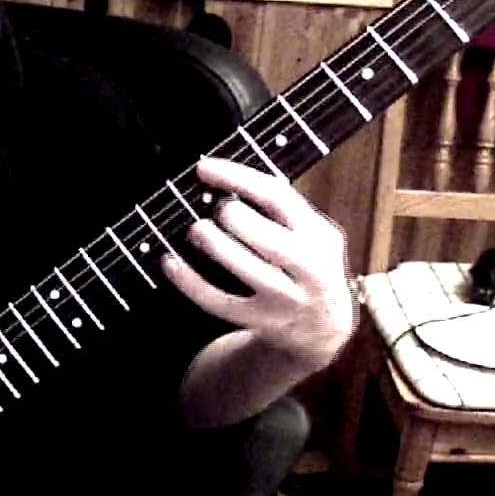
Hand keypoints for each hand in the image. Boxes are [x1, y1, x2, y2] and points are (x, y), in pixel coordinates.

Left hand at [163, 156, 355, 371]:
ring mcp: (285, 299)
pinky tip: (170, 262)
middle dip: (231, 216)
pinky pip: (219, 302)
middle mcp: (309, 269)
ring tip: (196, 229)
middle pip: (267, 238)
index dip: (237, 177)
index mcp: (320, 236)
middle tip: (215, 208)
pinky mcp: (261, 322)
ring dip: (214, 244)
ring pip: (247, 270)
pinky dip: (189, 281)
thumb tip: (222, 180)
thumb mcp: (311, 235)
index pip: (278, 197)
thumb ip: (280, 211)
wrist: (325, 328)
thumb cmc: (306, 266)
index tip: (204, 168)